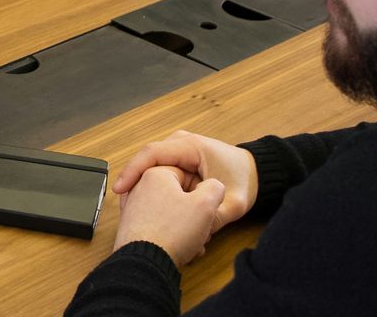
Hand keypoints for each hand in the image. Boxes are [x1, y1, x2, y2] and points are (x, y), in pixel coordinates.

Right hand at [113, 130, 257, 232]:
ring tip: (133, 208)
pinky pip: (156, 170)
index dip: (133, 171)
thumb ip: (215, 218)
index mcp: (192, 146)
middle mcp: (181, 143)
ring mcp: (178, 149)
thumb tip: (193, 232)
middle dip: (133, 182)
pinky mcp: (177, 159)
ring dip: (140, 186)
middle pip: (146, 160)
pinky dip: (149, 187)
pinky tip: (145, 204)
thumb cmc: (245, 181)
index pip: (152, 153)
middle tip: (124, 206)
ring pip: (149, 167)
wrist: (256, 172)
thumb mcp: (234, 204)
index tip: (121, 190)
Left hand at [114, 167, 225, 266]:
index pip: (189, 175)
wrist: (146, 262)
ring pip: (171, 212)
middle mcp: (139, 186)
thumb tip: (212, 186)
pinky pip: (159, 223)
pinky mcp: (132, 225)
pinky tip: (183, 248)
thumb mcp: (206, 205)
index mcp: (155, 173)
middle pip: (178, 195)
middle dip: (194, 213)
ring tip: (194, 241)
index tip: (207, 208)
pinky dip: (172, 233)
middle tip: (202, 228)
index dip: (202, 193)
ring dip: (186, 226)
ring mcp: (133, 206)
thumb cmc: (173, 232)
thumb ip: (215, 188)